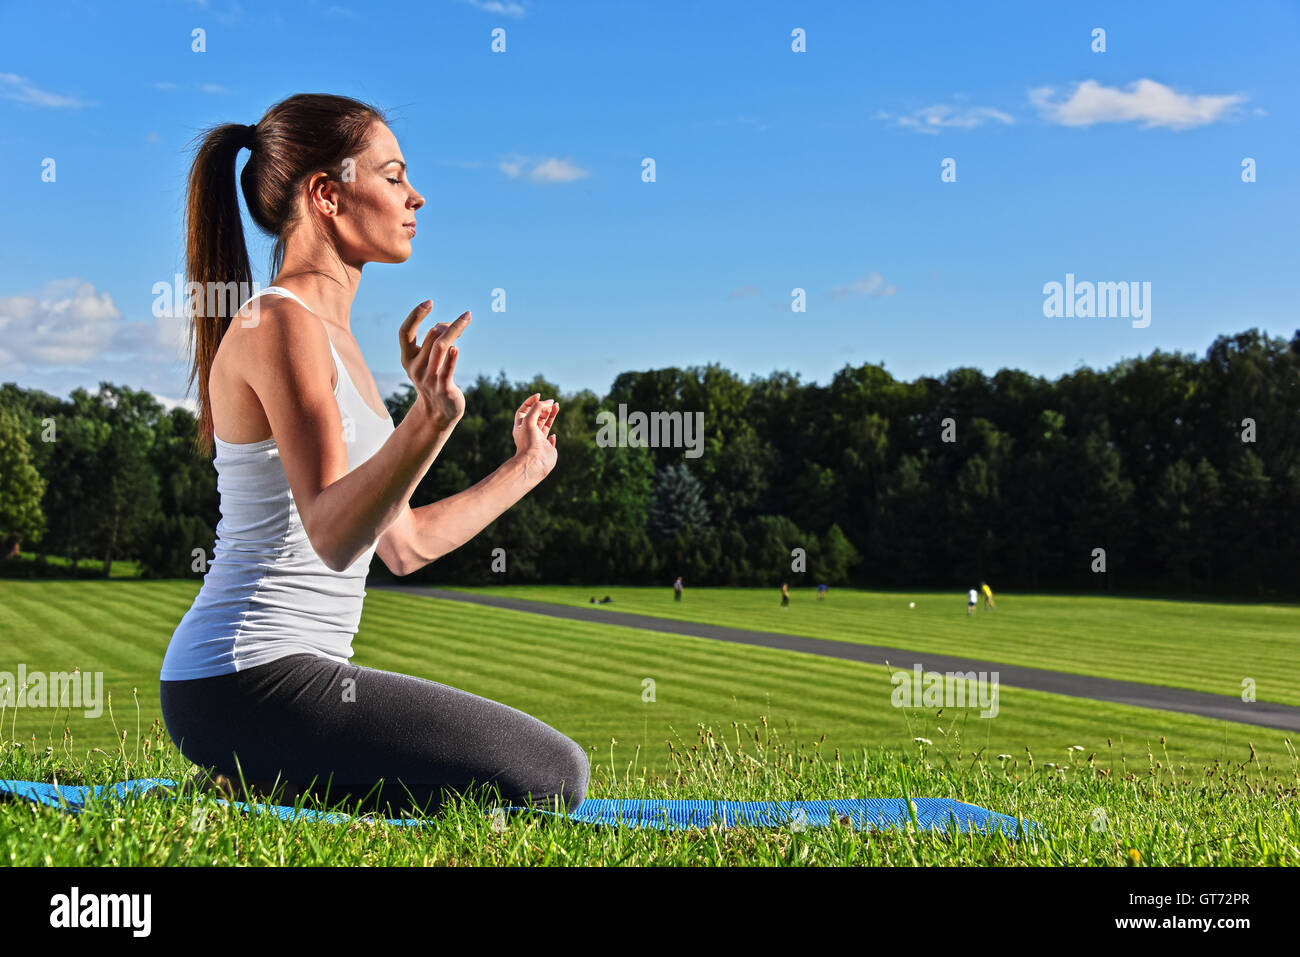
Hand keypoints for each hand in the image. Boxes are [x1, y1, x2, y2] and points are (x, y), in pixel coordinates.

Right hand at [399, 301, 468, 425]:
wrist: (438, 413)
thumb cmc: (434, 381)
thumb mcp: (426, 362)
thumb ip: (433, 344)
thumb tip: (449, 325)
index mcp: (407, 359)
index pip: (405, 332)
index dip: (415, 315)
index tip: (429, 302)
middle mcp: (416, 367)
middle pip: (431, 335)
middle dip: (448, 324)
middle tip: (463, 321)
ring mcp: (429, 378)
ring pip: (440, 346)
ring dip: (454, 330)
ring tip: (466, 319)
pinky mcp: (444, 388)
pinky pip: (448, 368)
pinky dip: (452, 356)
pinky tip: (457, 347)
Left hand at [512, 393, 558, 480]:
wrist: (534, 462)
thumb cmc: (528, 442)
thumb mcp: (529, 420)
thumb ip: (538, 408)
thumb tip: (549, 403)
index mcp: (521, 426)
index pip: (524, 410)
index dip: (531, 402)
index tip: (539, 395)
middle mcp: (530, 433)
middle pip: (536, 416)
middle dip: (543, 407)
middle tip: (551, 402)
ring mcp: (539, 440)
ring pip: (545, 424)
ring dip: (551, 414)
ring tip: (557, 405)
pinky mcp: (547, 447)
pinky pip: (550, 439)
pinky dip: (552, 436)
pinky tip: (553, 435)